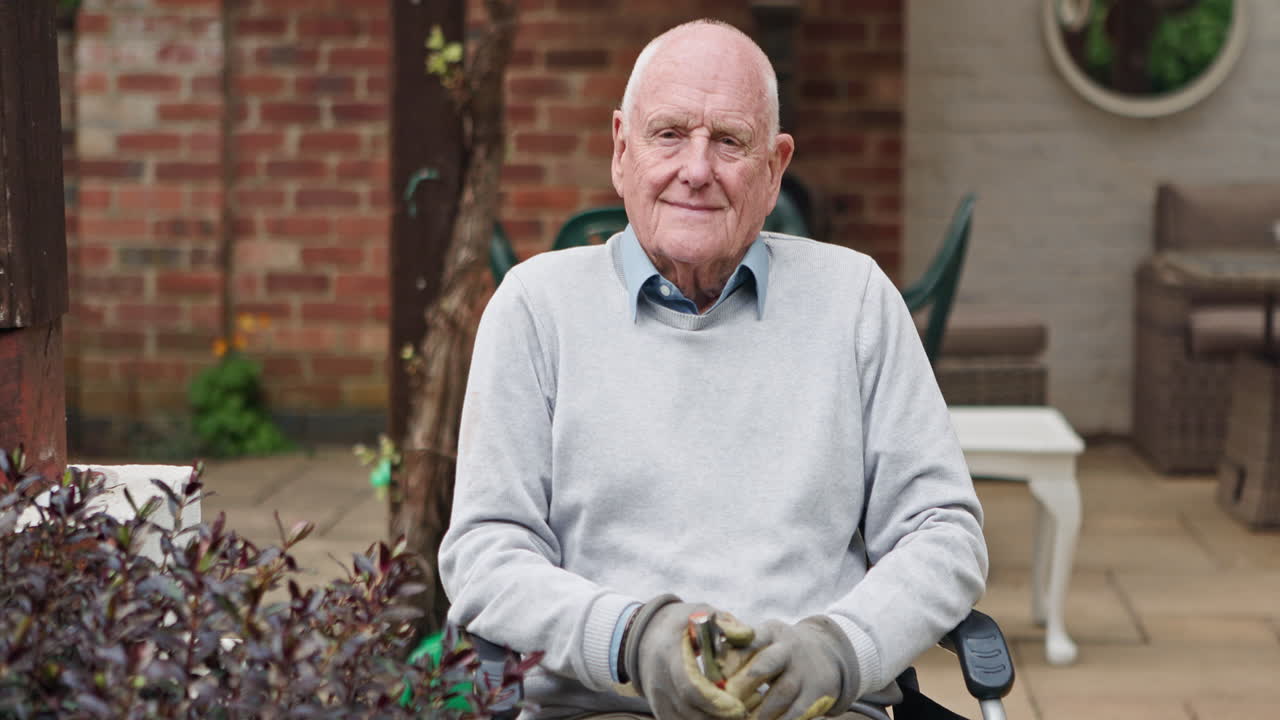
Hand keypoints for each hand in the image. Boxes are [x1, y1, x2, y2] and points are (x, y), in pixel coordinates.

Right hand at [624, 596, 759, 719]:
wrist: (645, 634)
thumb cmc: (679, 624)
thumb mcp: (701, 614)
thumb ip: (725, 624)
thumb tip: (748, 635)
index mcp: (669, 655)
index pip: (690, 688)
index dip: (715, 702)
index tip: (739, 707)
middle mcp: (659, 682)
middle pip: (690, 713)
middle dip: (720, 718)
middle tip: (745, 712)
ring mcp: (657, 700)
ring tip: (738, 714)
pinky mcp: (660, 710)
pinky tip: (721, 716)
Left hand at [727, 617, 858, 719]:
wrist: (827, 654)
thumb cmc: (780, 651)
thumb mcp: (764, 640)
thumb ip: (739, 650)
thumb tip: (707, 667)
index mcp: (770, 632)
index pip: (749, 641)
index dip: (731, 658)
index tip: (715, 675)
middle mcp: (788, 648)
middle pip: (766, 663)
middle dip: (744, 682)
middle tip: (727, 698)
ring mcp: (804, 671)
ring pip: (782, 691)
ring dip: (761, 710)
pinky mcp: (816, 692)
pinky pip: (798, 710)